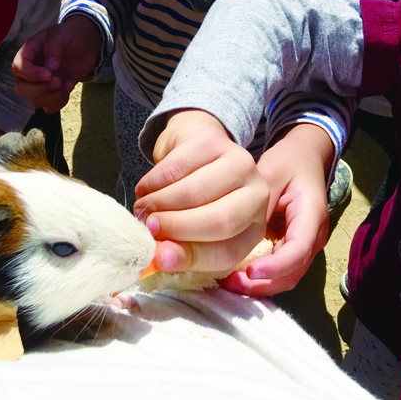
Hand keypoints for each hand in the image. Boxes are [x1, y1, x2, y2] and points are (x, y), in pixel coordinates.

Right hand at [13, 15, 101, 112]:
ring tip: (67, 84)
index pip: (18, 68)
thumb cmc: (70, 35)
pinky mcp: (51, 93)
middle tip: (58, 81)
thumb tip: (49, 67)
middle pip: (21, 89)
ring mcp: (39, 84)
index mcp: (28, 52)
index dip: (31, 74)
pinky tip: (68, 88)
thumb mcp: (62, 34)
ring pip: (34, 101)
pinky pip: (48, 107)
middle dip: (40, 90)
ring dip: (52, 97)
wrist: (85, 44)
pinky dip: (59, 102)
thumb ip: (53, 48)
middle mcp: (30, 70)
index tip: (49, 74)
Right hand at [133, 110, 268, 272]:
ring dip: (159, 204)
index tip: (160, 257)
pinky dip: (153, 183)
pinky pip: (176, 167)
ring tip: (143, 209)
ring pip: (194, 193)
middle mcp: (257, 195)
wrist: (193, 148)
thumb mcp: (194, 232)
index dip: (191, 257)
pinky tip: (145, 189)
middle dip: (177, 227)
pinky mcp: (213, 141)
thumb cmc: (195, 199)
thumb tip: (160, 258)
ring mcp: (239, 163)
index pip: (226, 251)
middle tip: (149, 227)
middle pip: (220, 221)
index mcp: (254, 227)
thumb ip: (182, 250)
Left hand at [221, 123, 332, 296]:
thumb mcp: (270, 174)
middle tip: (229, 282)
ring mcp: (304, 246)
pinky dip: (259, 279)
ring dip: (259, 286)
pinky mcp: (292, 249)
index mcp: (312, 215)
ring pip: (286, 278)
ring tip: (228, 282)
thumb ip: (257, 201)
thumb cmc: (287, 163)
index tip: (250, 271)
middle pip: (292, 273)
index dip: (276, 266)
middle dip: (262, 284)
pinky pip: (279, 272)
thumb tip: (235, 229)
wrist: (303, 158)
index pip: (299, 249)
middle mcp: (313, 237)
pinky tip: (234, 275)